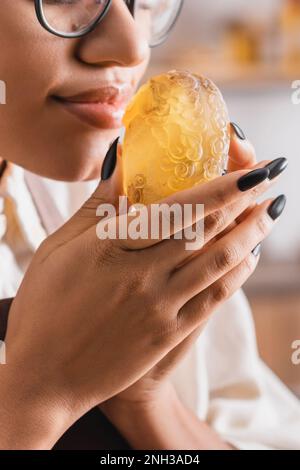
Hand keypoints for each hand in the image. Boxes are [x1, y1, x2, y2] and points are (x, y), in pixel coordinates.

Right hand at [2, 139, 283, 448]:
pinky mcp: (167, 334)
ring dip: (250, 233)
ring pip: (217, 261)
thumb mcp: (57, 250)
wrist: (45, 379)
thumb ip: (95, 206)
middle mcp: (139, 274)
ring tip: (271, 211)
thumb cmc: (43, 310)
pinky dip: (237, 274)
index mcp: (108, 246)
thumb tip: (119, 159)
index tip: (249, 168)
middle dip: (245, 199)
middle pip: (205, 229)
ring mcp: (157, 307)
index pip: (176, 207)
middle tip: (271, 177)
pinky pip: (213, 298)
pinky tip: (250, 256)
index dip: (220, 186)